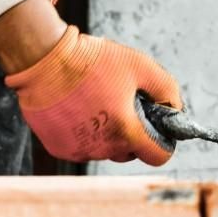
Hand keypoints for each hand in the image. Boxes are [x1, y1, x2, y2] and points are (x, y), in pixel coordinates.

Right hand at [5, 24, 182, 165]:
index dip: (162, 142)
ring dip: (105, 133)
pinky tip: (75, 108)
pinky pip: (80, 146)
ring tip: (94, 102)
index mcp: (126, 131)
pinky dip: (82, 132)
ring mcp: (78, 151)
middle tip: (120, 104)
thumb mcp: (139, 65)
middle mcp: (102, 148)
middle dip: (130, 133)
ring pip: (103, 149)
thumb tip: (174, 109)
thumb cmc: (92, 60)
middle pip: (128, 152)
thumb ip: (166, 89)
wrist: (44, 60)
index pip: (158, 156)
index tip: (155, 127)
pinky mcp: (58, 148)